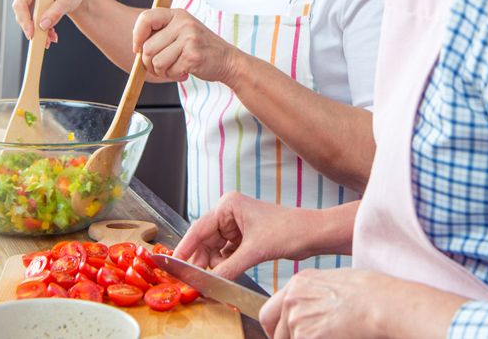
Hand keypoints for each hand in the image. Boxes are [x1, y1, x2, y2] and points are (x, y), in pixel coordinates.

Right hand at [11, 0, 86, 43]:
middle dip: (33, 30)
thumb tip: (43, 24)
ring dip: (38, 33)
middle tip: (46, 41)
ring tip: (52, 38)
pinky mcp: (30, 9)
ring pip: (26, 21)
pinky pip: (31, 23)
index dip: (24, 20)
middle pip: (21, 14)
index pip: (20, 3)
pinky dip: (41, 31)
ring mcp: (27, 0)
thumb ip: (57, 10)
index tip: (32, 34)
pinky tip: (51, 35)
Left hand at [131, 7, 238, 82]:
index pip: (145, 18)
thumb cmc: (200, 48)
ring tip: (173, 69)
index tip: (137, 49)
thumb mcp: (182, 32)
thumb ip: (162, 34)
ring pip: (156, 61)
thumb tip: (137, 46)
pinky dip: (173, 76)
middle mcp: (183, 23)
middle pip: (148, 47)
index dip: (137, 36)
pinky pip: (169, 71)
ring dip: (161, 71)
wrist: (228, 60)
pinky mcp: (192, 56)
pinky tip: (184, 72)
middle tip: (160, 67)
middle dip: (149, 63)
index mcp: (177, 14)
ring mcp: (189, 39)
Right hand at [173, 192, 312, 279]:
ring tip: (212, 279)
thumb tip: (209, 282)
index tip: (175, 262)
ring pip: (215, 249)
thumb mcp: (254, 251)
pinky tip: (223, 275)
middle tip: (193, 279)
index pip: (199, 228)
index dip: (186, 247)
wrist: (312, 234)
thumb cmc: (288, 230)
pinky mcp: (244, 238)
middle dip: (201, 260)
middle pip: (205, 240)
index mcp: (228, 205)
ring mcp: (236, 226)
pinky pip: (226, 253)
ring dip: (213, 264)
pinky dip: (224, 265)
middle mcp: (229, 213)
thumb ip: (228, 267)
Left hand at [261, 269, 467, 338]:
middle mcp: (292, 299)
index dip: (274, 328)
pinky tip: (335, 336)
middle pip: (273, 329)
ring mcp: (296, 318)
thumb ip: (313, 296)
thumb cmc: (369, 293)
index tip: (280, 336)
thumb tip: (310, 311)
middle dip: (280, 338)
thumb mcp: (334, 282)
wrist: (379, 303)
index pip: (270, 310)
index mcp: (298, 283)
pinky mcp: (304, 335)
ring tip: (330, 333)